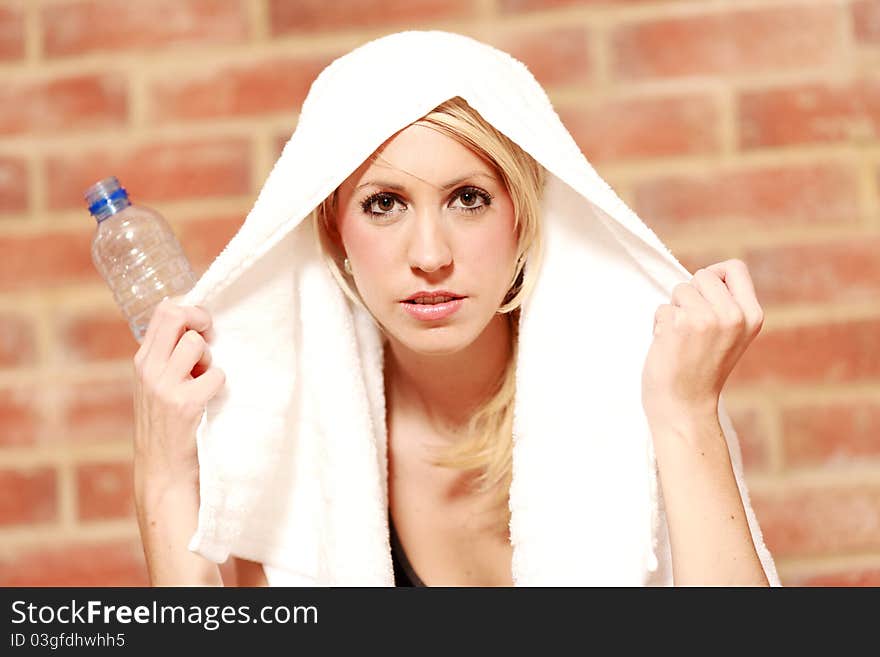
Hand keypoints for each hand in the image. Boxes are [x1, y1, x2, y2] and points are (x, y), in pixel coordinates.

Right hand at [132, 297, 224, 492]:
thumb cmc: (167, 427)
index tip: (204, 324)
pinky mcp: (184, 405)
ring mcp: (164, 386)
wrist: (162, 472)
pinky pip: (216, 374)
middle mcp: (149, 369)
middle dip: (201, 320)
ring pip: (196, 343)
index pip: (163, 311)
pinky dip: (220, 385)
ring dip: (211, 358)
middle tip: (211, 339)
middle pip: (176, 315)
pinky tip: (212, 400)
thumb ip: (170, 358)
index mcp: (143, 361)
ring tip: (206, 378)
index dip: (190, 308)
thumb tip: (200, 327)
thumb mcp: (159, 387)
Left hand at [641, 259, 763, 427]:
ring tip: (681, 339)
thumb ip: (726, 306)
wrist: (685, 407)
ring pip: (680, 290)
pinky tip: (668, 347)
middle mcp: (734, 315)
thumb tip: (704, 276)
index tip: (704, 296)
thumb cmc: (700, 370)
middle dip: (690, 295)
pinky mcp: (680, 325)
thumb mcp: (730, 336)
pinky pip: (662, 308)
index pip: (735, 268)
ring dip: (673, 311)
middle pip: (703, 275)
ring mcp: (707, 319)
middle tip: (691, 328)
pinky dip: (659, 325)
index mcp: (752, 316)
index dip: (715, 275)